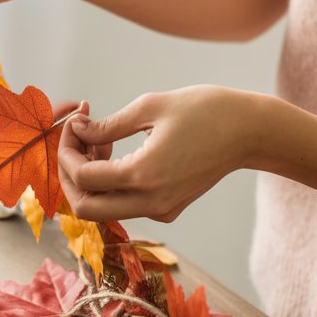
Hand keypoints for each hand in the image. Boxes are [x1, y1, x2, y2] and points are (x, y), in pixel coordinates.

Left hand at [57, 87, 262, 222]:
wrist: (249, 132)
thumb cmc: (205, 110)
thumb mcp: (151, 106)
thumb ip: (107, 125)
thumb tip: (77, 130)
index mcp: (143, 176)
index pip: (83, 177)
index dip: (67, 152)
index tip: (73, 125)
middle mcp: (150, 202)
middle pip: (86, 209)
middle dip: (70, 177)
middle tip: (75, 142)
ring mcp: (160, 210)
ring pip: (104, 210)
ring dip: (90, 180)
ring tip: (100, 140)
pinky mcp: (168, 209)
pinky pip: (125, 205)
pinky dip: (111, 184)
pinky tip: (118, 152)